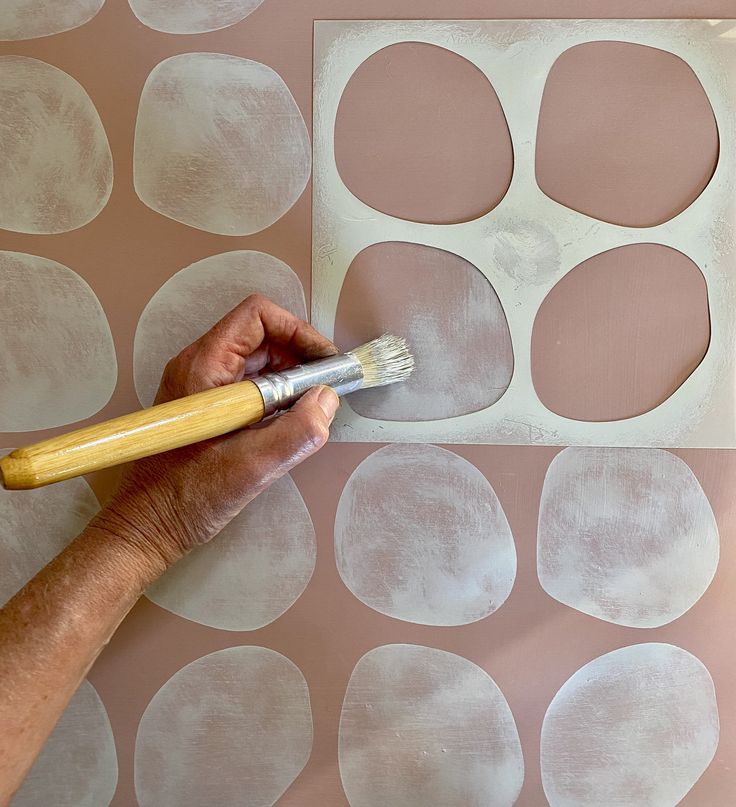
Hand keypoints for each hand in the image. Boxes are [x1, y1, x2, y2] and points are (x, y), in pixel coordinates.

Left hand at [91, 294, 339, 569]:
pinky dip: (278, 397)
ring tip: (312, 410)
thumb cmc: (185, 499)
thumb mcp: (250, 468)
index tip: (325, 365)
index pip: (257, 316)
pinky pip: (251, 386)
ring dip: (292, 379)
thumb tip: (328, 400)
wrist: (146, 528)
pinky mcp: (208, 408)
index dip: (298, 332)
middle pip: (262, 336)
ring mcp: (203, 387)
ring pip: (259, 361)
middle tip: (327, 390)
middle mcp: (200, 366)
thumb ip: (296, 433)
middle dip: (301, 357)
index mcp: (203, 367)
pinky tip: (290, 424)